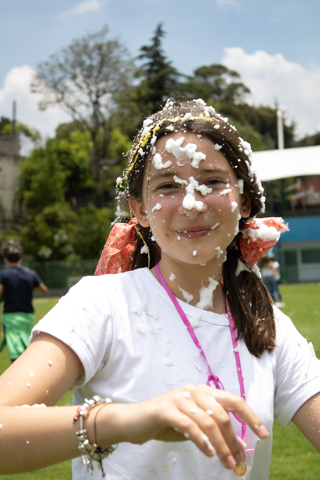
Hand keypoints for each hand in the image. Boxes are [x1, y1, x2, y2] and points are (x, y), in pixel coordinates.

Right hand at [103, 384, 268, 469]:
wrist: (133, 421)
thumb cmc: (166, 424)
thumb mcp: (195, 428)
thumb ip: (216, 432)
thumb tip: (241, 445)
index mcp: (204, 392)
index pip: (233, 401)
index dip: (250, 416)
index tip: (263, 434)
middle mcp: (194, 391)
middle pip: (222, 415)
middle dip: (233, 440)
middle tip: (237, 461)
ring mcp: (179, 398)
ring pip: (207, 421)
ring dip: (220, 445)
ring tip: (226, 463)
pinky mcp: (165, 409)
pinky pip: (188, 425)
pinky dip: (201, 440)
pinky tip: (208, 453)